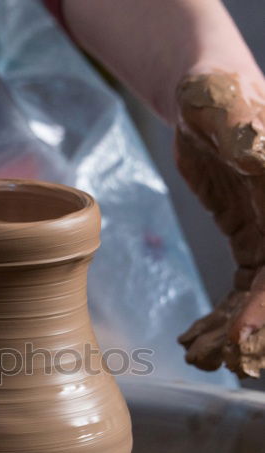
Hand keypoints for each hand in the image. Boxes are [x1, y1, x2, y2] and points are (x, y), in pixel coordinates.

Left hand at [176, 71, 264, 376]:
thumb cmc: (218, 91)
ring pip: (262, 300)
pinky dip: (223, 318)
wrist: (204, 93)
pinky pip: (244, 293)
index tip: (239, 342)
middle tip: (214, 360)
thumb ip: (240, 130)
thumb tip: (255, 151)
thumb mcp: (225, 104)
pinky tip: (195, 338)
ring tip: (196, 354)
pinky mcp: (255, 243)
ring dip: (233, 333)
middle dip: (253, 333)